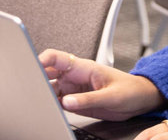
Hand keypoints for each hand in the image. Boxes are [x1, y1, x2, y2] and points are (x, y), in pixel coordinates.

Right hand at [39, 48, 165, 120]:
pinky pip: (57, 102)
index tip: (31, 67)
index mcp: (84, 67)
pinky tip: (46, 109)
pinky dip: (50, 105)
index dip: (41, 59)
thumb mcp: (111, 96)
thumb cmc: (130, 91)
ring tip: (35, 101)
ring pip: (50, 89)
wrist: (139, 100)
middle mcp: (75, 76)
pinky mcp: (75, 101)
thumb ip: (88, 99)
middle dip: (36, 78)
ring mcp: (74, 89)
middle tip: (27, 88)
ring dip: (42, 94)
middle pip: (48, 73)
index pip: (57, 58)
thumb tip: (67, 101)